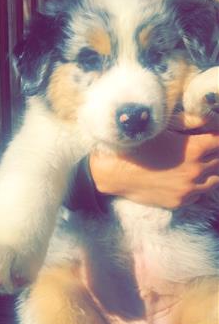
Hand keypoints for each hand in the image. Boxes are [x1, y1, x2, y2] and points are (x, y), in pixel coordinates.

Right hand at [89, 131, 218, 208]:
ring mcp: (188, 190)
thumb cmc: (135, 145)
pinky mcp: (179, 202)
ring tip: (200, 164)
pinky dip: (199, 186)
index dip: (216, 137)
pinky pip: (199, 195)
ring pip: (214, 181)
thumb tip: (208, 120)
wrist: (115, 172)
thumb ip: (190, 122)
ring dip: (211, 171)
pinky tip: (187, 178)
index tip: (211, 135)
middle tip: (205, 148)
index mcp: (195, 149)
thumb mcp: (162, 126)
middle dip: (214, 153)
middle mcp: (195, 171)